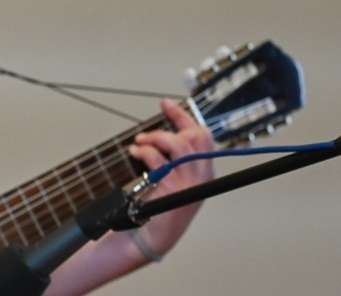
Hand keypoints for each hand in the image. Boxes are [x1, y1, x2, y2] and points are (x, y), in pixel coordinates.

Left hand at [126, 97, 213, 260]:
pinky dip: (143, 150)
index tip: (166, 104)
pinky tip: (135, 152)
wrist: (151, 237)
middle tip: (150, 129)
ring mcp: (188, 183)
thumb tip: (165, 132)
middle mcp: (201, 177)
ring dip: (155, 137)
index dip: (183, 116)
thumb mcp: (176, 182)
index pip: (203, 136)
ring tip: (140, 141)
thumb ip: (177, 160)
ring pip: (178, 144)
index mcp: (205, 174)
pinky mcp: (171, 188)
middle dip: (172, 124)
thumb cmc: (160, 209)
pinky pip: (157, 159)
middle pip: (195, 136)